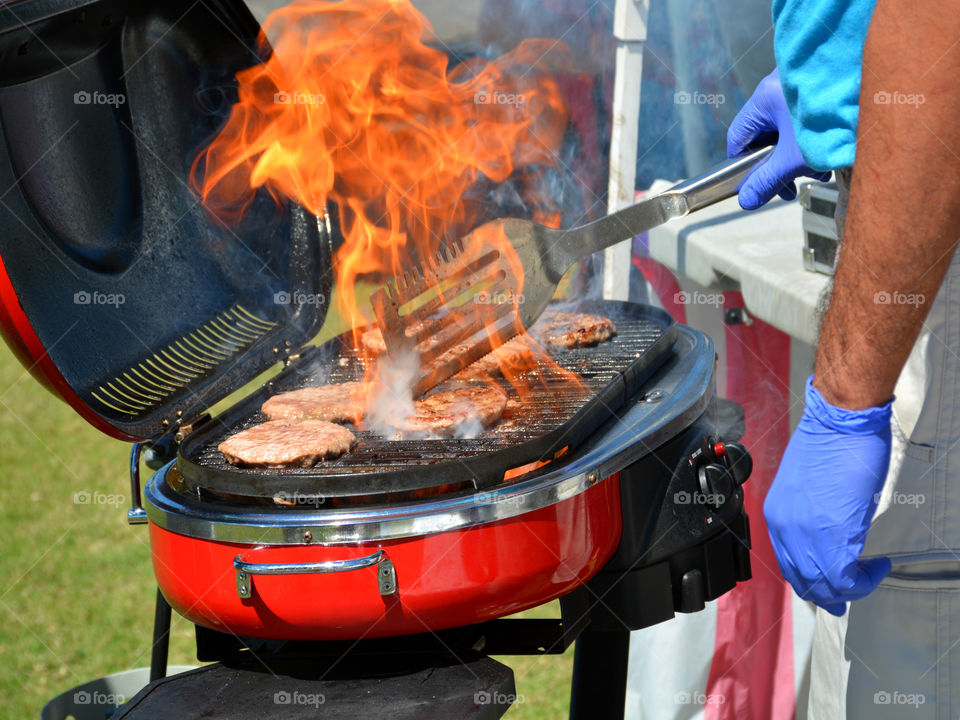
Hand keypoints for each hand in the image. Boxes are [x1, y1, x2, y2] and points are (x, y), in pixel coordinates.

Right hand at [727, 69, 831, 209]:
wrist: (879, 96)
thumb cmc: (832, 122)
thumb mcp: (794, 158)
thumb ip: (767, 181)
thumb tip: (746, 201)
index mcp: (766, 97)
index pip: (738, 136)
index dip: (742, 164)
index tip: (754, 183)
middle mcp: (781, 86)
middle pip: (765, 136)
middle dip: (776, 165)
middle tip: (789, 188)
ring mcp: (804, 87)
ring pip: (787, 130)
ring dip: (796, 157)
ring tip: (817, 173)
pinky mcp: (824, 91)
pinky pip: (807, 122)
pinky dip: (812, 142)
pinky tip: (828, 158)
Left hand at [763, 375, 892, 615]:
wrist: (841, 420)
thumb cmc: (831, 441)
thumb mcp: (808, 486)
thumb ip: (810, 513)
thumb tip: (827, 532)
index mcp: (776, 514)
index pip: (788, 562)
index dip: (810, 577)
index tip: (829, 580)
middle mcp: (784, 527)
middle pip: (803, 579)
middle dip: (827, 594)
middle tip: (848, 595)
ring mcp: (806, 533)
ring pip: (823, 584)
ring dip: (849, 588)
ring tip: (869, 575)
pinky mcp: (832, 534)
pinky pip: (844, 577)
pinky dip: (863, 581)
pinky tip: (877, 566)